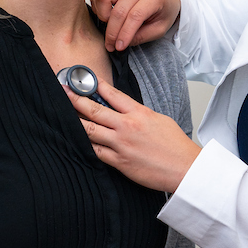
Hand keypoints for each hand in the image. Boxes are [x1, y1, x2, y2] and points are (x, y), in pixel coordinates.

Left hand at [67, 81, 199, 193]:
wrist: (185, 168)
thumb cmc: (175, 146)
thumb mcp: (159, 120)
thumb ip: (140, 113)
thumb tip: (126, 110)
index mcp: (139, 113)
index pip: (112, 94)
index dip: (96, 84)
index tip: (84, 79)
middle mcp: (127, 126)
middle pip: (94, 109)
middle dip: (75, 99)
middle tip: (63, 91)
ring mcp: (121, 144)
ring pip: (90, 130)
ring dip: (74, 120)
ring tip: (62, 113)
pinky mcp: (119, 162)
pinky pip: (95, 151)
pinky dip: (84, 145)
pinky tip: (75, 140)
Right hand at [91, 0, 180, 51]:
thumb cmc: (163, 11)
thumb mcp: (160, 29)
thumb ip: (142, 36)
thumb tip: (121, 42)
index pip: (135, 16)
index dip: (125, 34)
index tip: (120, 47)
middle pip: (118, 11)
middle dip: (112, 32)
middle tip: (111, 45)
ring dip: (103, 16)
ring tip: (111, 26)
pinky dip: (98, 8)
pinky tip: (107, 16)